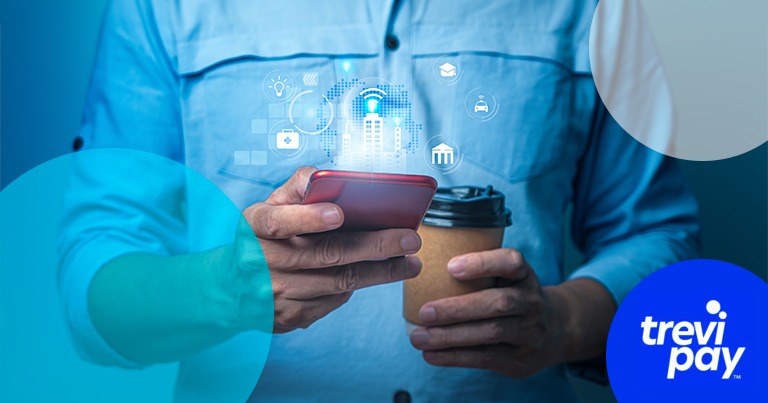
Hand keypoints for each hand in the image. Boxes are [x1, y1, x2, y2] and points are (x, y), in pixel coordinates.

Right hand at [232, 167, 422, 332]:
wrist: (233, 286)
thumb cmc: (262, 236)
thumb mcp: (269, 205)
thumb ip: (298, 186)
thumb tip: (330, 177)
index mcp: (254, 226)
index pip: (278, 222)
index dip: (308, 218)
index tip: (339, 214)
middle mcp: (262, 262)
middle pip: (325, 254)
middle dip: (374, 246)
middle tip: (410, 238)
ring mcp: (276, 293)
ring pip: (338, 282)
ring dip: (381, 272)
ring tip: (411, 262)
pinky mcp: (290, 316)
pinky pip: (334, 300)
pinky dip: (359, 286)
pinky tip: (380, 275)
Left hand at [409, 249, 579, 377]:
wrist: (556, 331)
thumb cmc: (513, 295)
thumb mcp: (507, 277)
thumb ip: (478, 271)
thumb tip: (419, 267)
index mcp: (524, 275)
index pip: (511, 262)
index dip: (482, 263)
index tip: (450, 266)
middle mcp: (531, 302)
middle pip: (497, 303)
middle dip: (457, 309)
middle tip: (424, 312)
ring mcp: (529, 332)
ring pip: (490, 333)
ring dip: (450, 336)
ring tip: (418, 337)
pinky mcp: (519, 358)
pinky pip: (485, 358)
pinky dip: (454, 357)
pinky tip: (431, 354)